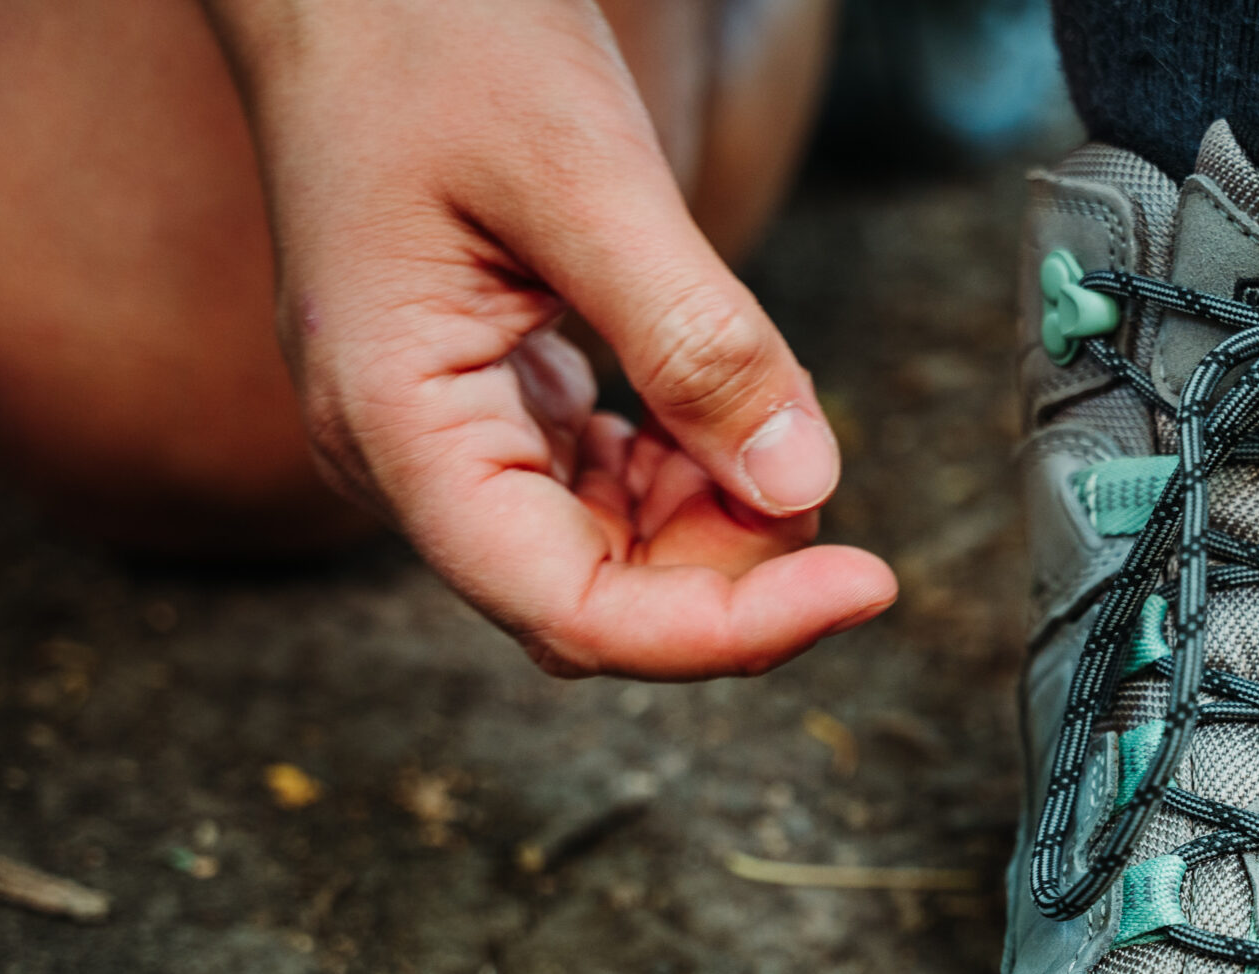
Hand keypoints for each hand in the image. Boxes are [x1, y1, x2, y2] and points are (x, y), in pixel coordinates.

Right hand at [203, 0, 892, 677]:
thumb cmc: (422, 34)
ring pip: (613, 554)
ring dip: (719, 518)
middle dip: (733, 568)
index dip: (726, 629)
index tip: (861, 585)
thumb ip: (695, 337)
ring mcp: (453, 435)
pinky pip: (609, 489)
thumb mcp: (582, 174)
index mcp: (398, 426)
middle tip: (824, 469)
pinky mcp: (496, 403)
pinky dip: (692, 467)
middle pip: (599, 598)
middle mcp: (410, 458)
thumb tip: (803, 479)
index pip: (571, 610)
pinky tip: (728, 402)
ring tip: (769, 406)